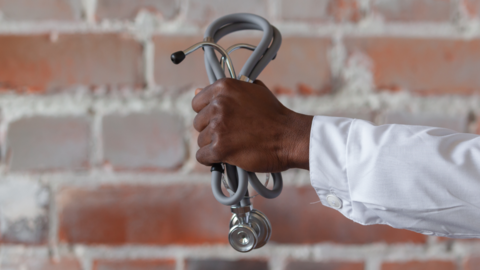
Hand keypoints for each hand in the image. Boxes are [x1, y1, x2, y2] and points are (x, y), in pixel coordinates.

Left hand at [192, 78, 311, 172]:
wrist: (290, 137)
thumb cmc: (275, 115)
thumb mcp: (253, 92)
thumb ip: (226, 92)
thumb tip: (197, 90)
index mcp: (224, 87)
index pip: (197, 102)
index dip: (207, 114)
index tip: (219, 120)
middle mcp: (218, 104)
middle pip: (198, 123)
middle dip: (211, 131)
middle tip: (231, 134)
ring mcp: (218, 127)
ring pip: (201, 141)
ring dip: (214, 146)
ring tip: (234, 145)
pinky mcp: (220, 148)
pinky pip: (203, 157)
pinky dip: (212, 160)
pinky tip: (226, 157)